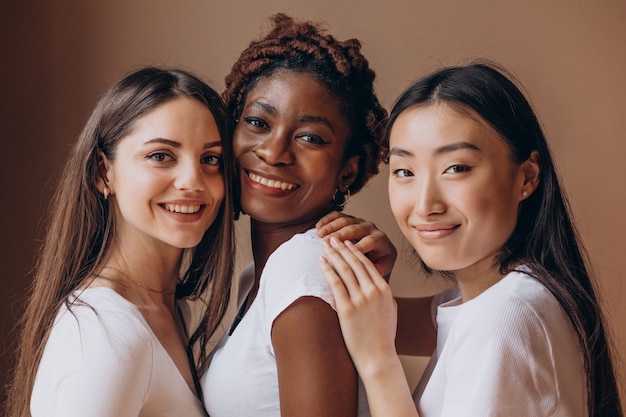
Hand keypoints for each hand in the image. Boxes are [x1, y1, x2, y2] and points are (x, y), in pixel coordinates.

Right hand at [316, 211, 396, 278]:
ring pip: (345, 220)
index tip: (344, 256)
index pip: (369, 242)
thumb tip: (368, 268)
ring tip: (319, 234)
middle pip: (355, 229)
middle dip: (340, 235)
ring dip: (331, 227)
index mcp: (380, 240)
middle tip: (326, 242)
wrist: (378, 253)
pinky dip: (327, 220)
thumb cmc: (378, 263)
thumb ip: (377, 268)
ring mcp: (359, 221)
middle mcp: (371, 228)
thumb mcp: (381, 268)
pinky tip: (318, 226)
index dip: (356, 247)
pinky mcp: (350, 218)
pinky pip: (338, 216)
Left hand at [320, 237, 397, 377]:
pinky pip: (335, 283)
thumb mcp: (390, 309)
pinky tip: (322, 262)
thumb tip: (376, 282)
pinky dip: (328, 270)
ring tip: (325, 245)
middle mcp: (373, 291)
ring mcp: (360, 299)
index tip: (346, 243)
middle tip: (332, 239)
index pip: (367, 264)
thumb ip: (384, 293)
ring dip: (333, 255)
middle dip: (341, 248)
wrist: (377, 357)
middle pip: (354, 263)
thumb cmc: (383, 336)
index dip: (355, 252)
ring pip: (344, 270)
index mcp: (384, 289)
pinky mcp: (347, 308)